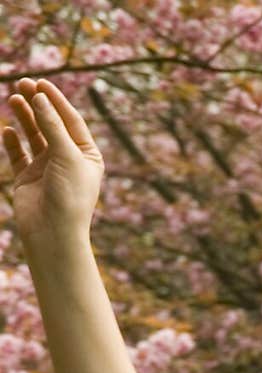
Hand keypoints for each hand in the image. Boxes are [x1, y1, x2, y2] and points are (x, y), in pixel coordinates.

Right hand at [2, 78, 104, 246]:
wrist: (53, 235)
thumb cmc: (69, 197)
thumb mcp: (66, 156)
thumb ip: (52, 125)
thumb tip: (40, 96)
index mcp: (87, 156)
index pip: (71, 120)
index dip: (56, 100)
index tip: (41, 82)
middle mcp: (67, 160)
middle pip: (51, 124)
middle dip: (37, 103)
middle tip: (22, 83)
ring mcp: (46, 169)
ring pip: (33, 135)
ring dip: (25, 117)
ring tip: (13, 99)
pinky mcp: (28, 179)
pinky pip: (17, 155)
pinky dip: (12, 141)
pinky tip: (7, 130)